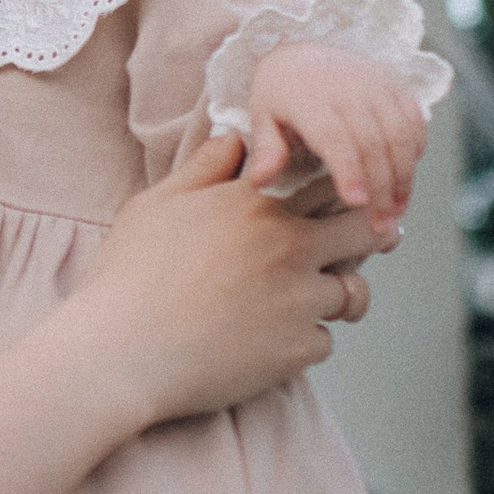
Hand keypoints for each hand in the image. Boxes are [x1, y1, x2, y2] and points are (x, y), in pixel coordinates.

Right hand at [0, 133, 380, 493]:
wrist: (120, 351)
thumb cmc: (127, 277)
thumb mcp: (154, 207)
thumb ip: (202, 170)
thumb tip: (235, 141)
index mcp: (255, 204)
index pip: (329, 181)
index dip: (344, 189)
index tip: (340, 201)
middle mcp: (287, 245)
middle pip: (366, 231)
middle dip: (373, 237)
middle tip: (368, 246)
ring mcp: (299, 299)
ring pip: (354, 293)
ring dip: (342, 297)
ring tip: (325, 303)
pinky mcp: (298, 348)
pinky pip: (323, 342)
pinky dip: (304, 343)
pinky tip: (273, 344)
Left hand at [243, 44, 427, 224]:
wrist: (303, 49)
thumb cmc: (280, 93)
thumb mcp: (262, 117)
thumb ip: (267, 150)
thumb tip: (260, 182)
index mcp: (310, 98)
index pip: (335, 138)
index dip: (349, 171)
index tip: (357, 203)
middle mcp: (348, 88)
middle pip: (373, 143)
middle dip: (380, 188)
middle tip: (380, 225)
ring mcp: (376, 85)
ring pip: (400, 135)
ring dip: (403, 176)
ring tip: (396, 211)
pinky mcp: (395, 86)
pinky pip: (414, 120)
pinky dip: (415, 151)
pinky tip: (406, 179)